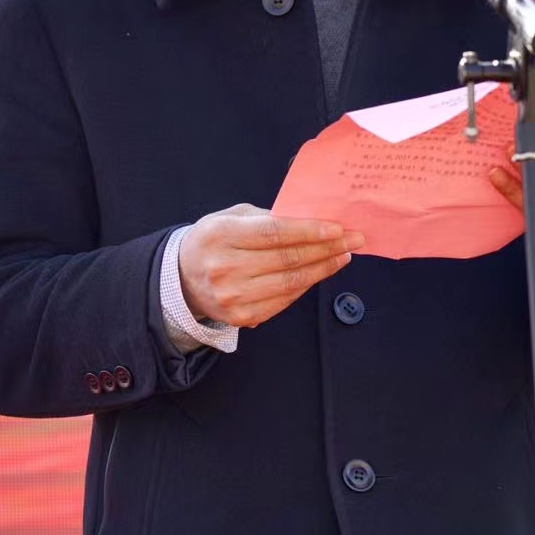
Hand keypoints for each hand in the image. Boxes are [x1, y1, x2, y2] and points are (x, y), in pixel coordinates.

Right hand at [178, 204, 363, 328]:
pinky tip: (320, 273)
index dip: (310, 231)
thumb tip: (311, 219)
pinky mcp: (242, 317)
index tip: (338, 228)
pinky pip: (284, 300)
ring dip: (323, 269)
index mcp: (221, 235)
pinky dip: (306, 285)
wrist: (181, 279)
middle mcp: (225, 268)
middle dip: (327, 248)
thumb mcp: (230, 217)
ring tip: (343, 256)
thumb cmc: (213, 241)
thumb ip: (267, 217)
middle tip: (353, 240)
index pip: (275, 233)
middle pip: (288, 258)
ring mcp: (234, 296)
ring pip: (291, 282)